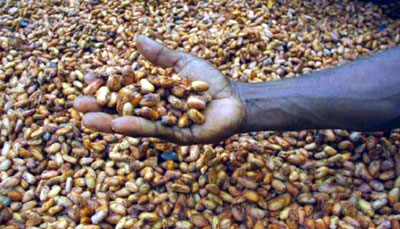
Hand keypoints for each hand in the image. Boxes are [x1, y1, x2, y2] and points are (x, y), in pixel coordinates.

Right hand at [74, 35, 244, 144]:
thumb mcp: (182, 63)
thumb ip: (160, 55)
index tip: (86, 79)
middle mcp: (156, 110)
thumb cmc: (211, 81)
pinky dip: (138, 127)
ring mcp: (164, 125)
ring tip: (87, 120)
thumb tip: (136, 39)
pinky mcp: (176, 136)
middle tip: (77, 105)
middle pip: (124, 108)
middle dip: (101, 107)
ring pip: (134, 123)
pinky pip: (156, 131)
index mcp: (154, 92)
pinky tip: (119, 125)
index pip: (125, 89)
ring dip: (110, 121)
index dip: (107, 85)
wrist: (235, 99)